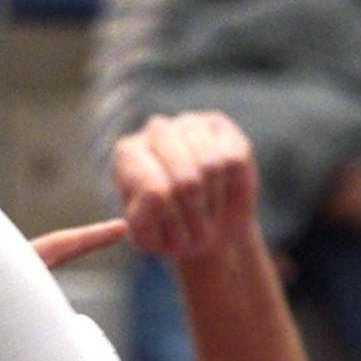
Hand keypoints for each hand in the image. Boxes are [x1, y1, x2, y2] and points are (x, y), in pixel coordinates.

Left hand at [112, 111, 260, 262]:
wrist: (209, 227)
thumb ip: (141, 221)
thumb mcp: (148, 237)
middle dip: (196, 214)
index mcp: (127, 155)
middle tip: (197, 231)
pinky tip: (222, 191)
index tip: (175, 236)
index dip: (174, 221)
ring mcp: (188, 124)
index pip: (155, 191)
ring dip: (213, 202)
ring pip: (211, 167)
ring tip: (207, 212)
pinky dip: (232, 187)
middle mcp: (155, 131)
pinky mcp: (220, 126)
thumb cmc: (169, 232)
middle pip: (185, 179)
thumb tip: (156, 193)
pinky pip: (233, 160)